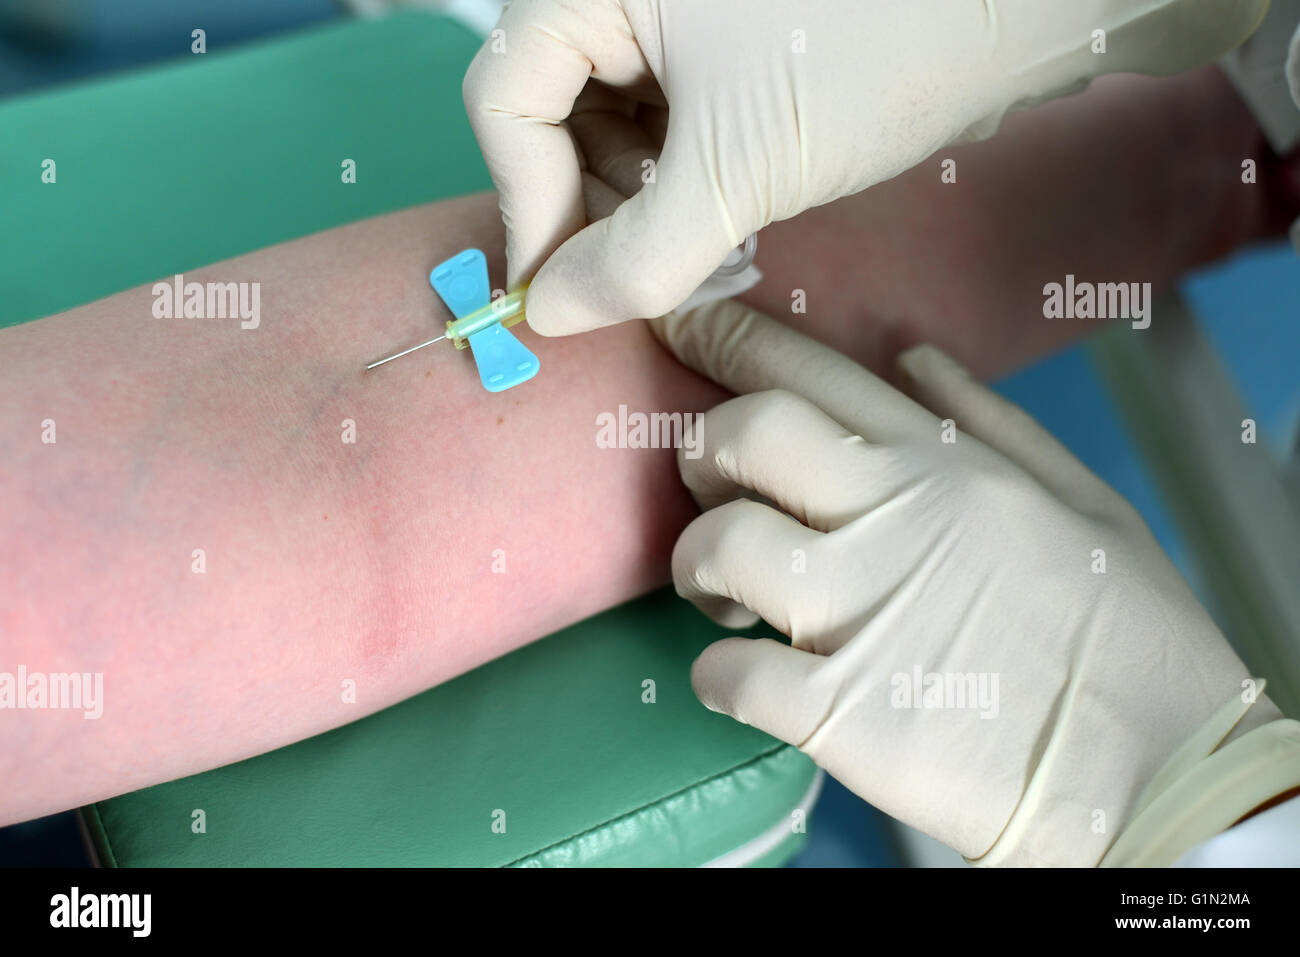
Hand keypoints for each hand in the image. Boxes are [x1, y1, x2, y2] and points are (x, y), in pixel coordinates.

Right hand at [463, 0, 1267, 335]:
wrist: (1016, 6)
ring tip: (691, 243)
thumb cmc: (867, 61)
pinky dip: (673, 173)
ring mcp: (670, 7)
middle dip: (586, 202)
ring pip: (606, 117)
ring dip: (633, 197)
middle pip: (549, 106)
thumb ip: (631, 258)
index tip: (558, 291)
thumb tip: (548, 317)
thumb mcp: (734, 172)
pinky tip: (715, 209)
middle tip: (637, 274)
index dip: (525, 201)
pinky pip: (660, 111)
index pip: (504, 95)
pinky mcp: (717, 33)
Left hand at [652, 299, 1280, 864]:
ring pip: (716, 547)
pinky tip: (739, 678)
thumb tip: (911, 355)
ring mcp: (860, 614)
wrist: (1162, 772)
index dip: (728, 339)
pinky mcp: (841, 711)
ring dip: (697, 568)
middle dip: (701, 450)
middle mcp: (890, 521)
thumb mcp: (1081, 501)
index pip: (810, 374)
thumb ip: (988, 420)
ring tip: (725, 598)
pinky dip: (717, 674)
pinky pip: (727, 673)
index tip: (683, 327)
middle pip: (741, 437)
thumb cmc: (1128, 635)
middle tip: (712, 487)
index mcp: (942, 467)